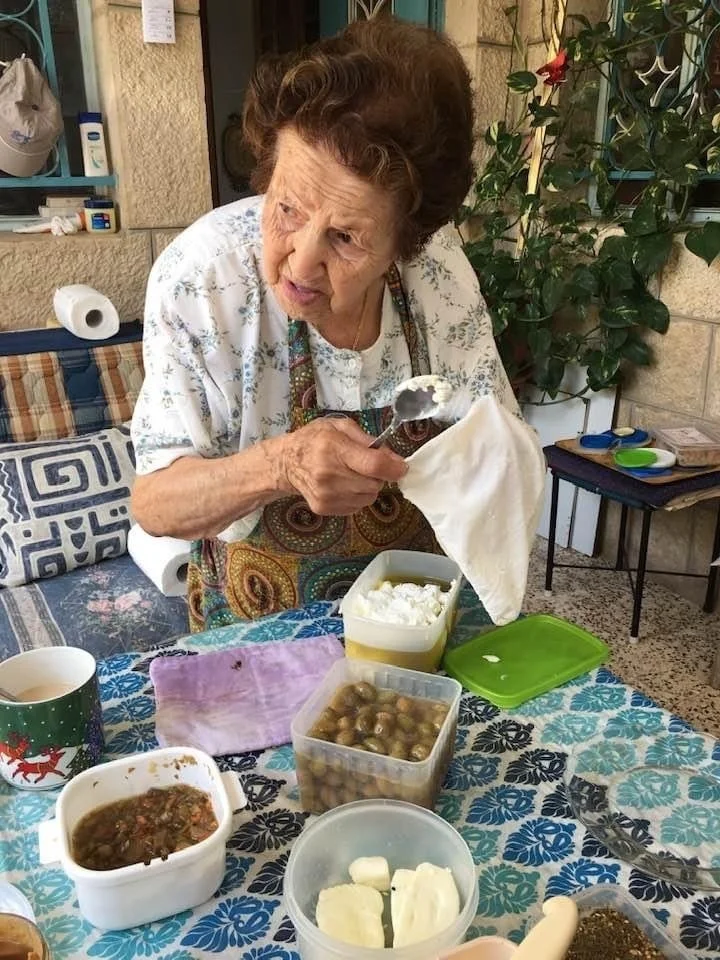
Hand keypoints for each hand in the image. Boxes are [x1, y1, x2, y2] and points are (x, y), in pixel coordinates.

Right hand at [279, 417, 407, 514]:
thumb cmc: (314, 440)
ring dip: (368, 487)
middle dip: (378, 475)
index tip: (401, 467)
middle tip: (366, 465)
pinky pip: (356, 506)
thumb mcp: (339, 427)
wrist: (286, 462)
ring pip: (368, 498)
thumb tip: (393, 458)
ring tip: (352, 475)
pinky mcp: (324, 508)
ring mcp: (326, 495)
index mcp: (334, 449)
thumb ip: (368, 439)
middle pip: (374, 484)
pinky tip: (343, 485)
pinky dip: (356, 496)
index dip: (394, 468)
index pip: (373, 465)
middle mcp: (329, 475)